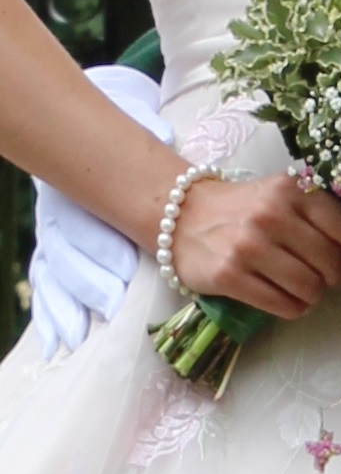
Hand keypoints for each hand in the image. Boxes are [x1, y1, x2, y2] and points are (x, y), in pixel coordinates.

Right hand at [28, 65, 171, 357]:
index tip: (125, 267)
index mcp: (78, 187)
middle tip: (116, 304)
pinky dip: (49, 316)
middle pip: (69, 254)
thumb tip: (162, 134)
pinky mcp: (50, 253)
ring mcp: (52, 237)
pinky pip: (45, 287)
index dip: (104, 247)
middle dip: (92, 281)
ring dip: (67, 305)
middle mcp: (60, 215)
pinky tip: (55, 342)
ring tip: (80, 335)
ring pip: (55, 274)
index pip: (87, 221)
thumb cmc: (121, 138)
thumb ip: (143, 135)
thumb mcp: (132, 130)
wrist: (89, 134)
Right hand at [170, 173, 340, 319]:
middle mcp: (272, 215)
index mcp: (291, 190)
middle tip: (332, 279)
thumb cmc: (244, 207)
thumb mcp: (280, 193)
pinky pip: (280, 303)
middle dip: (337, 275)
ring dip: (316, 295)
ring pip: (307, 286)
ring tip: (311, 291)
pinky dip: (294, 309)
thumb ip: (313, 210)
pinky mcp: (228, 277)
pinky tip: (292, 303)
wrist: (184, 217)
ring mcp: (249, 247)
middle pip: (328, 260)